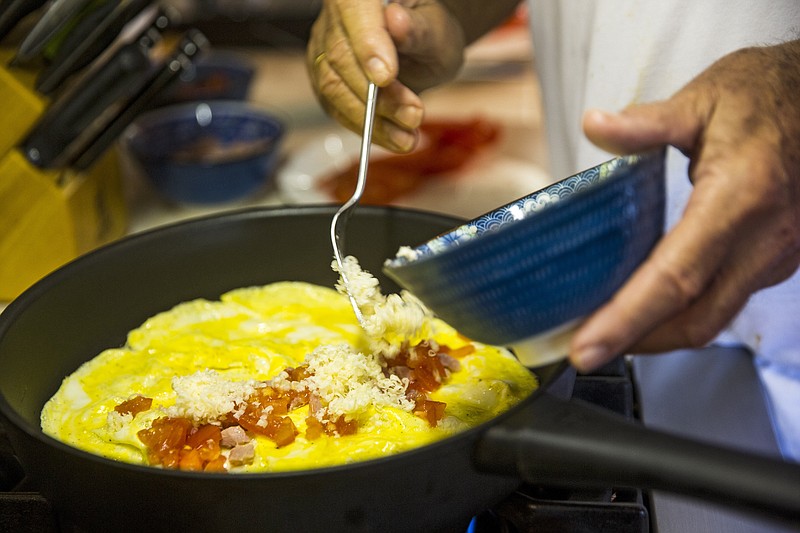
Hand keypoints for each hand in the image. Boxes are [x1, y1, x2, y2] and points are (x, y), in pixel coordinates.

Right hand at [306, 0, 465, 152]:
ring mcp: (324, 48)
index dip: (366, 44)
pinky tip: (393, 137)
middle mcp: (335, 17)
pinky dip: (366, 129)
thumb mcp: (436, 29)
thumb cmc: (428, 33)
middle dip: (378, 95)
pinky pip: (336, 108)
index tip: (386, 77)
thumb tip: (396, 21)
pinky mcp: (325, 79)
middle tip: (413, 114)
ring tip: (407, 135)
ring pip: (334, 88)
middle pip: (341, 56)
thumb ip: (417, 28)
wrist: (420, 50)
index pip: (353, 10)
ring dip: (372, 119)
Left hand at [570, 40, 799, 371]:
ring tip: (608, 331)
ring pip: (714, 317)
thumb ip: (646, 122)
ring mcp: (780, 255)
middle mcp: (765, 240)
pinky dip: (684, 311)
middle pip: (695, 319)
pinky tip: (650, 302)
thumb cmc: (770, 94)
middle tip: (584, 350)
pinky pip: (728, 299)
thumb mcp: (704, 99)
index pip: (674, 278)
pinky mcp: (782, 258)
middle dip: (636, 344)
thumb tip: (594, 125)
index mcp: (739, 199)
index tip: (587, 347)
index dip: (627, 320)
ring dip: (660, 332)